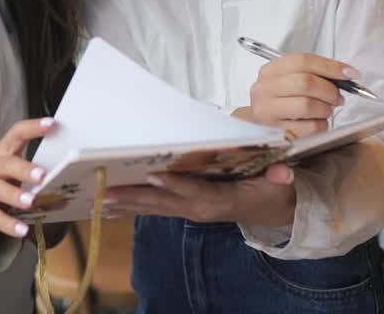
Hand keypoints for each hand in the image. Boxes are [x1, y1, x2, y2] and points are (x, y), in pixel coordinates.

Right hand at [0, 117, 53, 239]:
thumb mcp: (10, 173)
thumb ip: (33, 171)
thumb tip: (68, 177)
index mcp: (0, 153)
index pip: (16, 133)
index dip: (33, 128)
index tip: (52, 124)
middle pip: (5, 164)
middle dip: (24, 169)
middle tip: (42, 175)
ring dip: (15, 195)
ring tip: (31, 202)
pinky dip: (9, 224)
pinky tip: (22, 230)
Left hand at [104, 164, 296, 227]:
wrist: (271, 211)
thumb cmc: (270, 190)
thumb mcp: (281, 184)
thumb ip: (280, 178)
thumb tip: (284, 172)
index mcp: (222, 200)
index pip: (196, 192)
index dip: (175, 185)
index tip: (153, 175)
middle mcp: (200, 208)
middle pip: (165, 202)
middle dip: (136, 196)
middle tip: (107, 189)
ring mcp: (190, 211)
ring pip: (155, 207)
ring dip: (127, 203)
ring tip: (99, 198)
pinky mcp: (183, 210)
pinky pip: (155, 208)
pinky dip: (132, 206)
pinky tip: (110, 204)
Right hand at [236, 53, 356, 138]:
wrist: (259, 128)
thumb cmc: (281, 103)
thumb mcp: (291, 82)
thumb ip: (315, 74)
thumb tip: (347, 74)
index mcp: (270, 71)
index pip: (303, 61)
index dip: (331, 66)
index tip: (350, 73)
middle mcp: (264, 89)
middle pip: (306, 82)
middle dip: (330, 90)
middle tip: (338, 98)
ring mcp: (267, 112)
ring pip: (308, 105)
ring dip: (325, 109)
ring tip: (325, 111)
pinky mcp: (276, 133)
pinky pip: (309, 127)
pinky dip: (321, 125)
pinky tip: (316, 123)